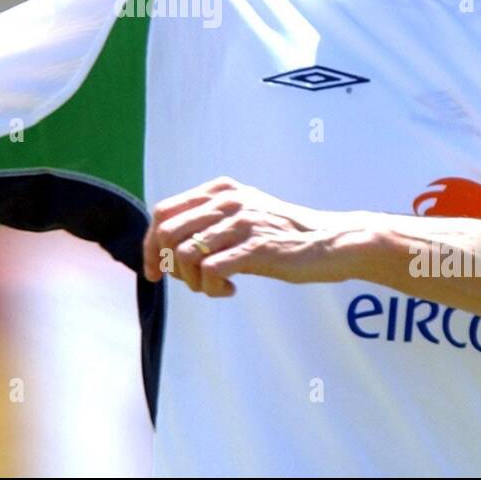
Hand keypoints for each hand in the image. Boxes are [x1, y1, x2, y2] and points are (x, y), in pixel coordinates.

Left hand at [142, 176, 350, 296]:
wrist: (330, 241)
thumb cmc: (284, 234)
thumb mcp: (243, 213)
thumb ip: (210, 219)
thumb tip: (165, 248)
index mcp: (220, 189)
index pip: (163, 211)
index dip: (150, 244)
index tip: (154, 270)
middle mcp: (227, 200)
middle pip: (166, 233)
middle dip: (167, 266)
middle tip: (190, 283)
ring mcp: (241, 222)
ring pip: (183, 254)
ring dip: (192, 281)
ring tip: (214, 287)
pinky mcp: (256, 247)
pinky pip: (210, 271)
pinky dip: (211, 288)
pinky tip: (230, 290)